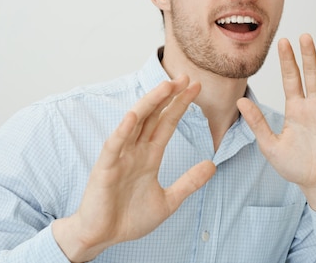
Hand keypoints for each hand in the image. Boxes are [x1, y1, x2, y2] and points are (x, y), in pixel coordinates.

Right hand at [53, 76, 215, 261]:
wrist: (103, 237)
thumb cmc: (130, 218)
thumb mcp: (169, 201)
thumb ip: (189, 182)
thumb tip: (212, 165)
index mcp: (149, 156)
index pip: (167, 123)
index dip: (180, 105)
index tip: (195, 88)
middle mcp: (135, 151)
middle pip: (153, 116)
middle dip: (168, 96)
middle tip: (185, 78)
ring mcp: (119, 157)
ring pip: (135, 123)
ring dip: (150, 104)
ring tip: (166, 87)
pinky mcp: (105, 168)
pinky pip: (114, 146)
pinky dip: (123, 131)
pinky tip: (134, 115)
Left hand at [237, 34, 315, 214]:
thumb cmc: (295, 167)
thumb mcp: (270, 146)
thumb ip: (257, 123)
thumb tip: (240, 102)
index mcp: (295, 109)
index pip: (290, 79)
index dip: (287, 61)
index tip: (283, 41)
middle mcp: (314, 106)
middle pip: (311, 75)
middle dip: (307, 55)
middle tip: (304, 35)